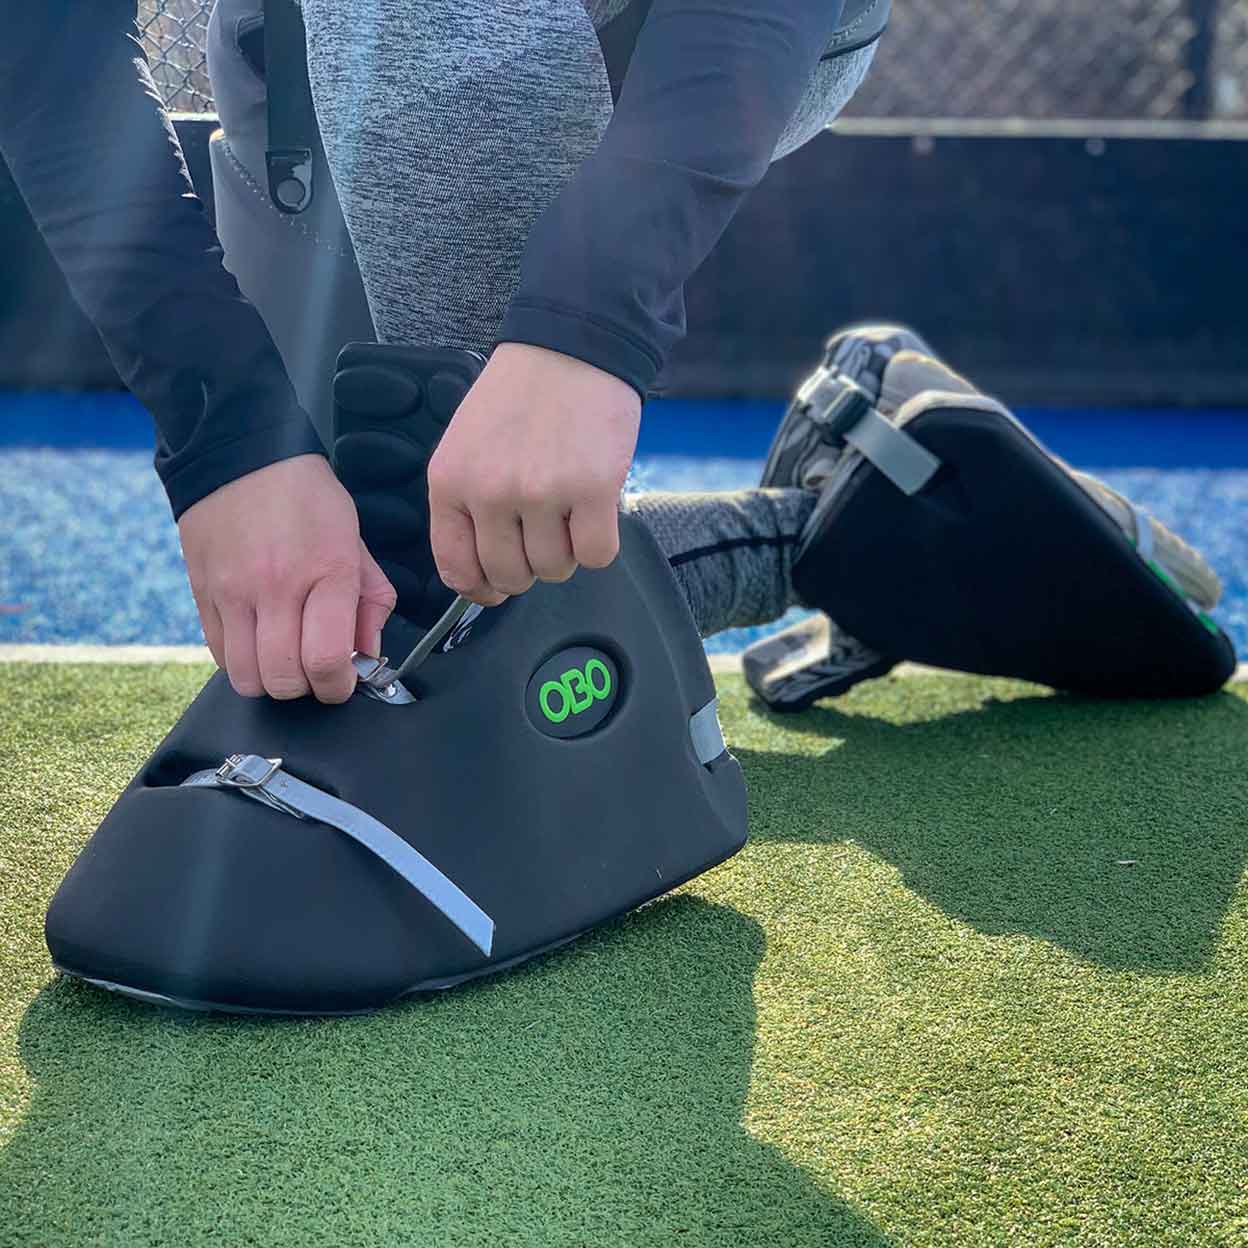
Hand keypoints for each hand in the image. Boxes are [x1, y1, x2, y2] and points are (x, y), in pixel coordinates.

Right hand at [178, 454, 396, 702]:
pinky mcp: (202, 594)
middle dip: (306, 688)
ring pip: (246, 677)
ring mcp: (233, 593)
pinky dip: (242, 662)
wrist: (242, 457)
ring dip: (270, 680)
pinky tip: (258, 641)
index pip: (326, 659)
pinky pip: (219, 655)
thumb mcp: (356, 542)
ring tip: (285, 659)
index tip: (343, 681)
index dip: (338, 686)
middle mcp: (276, 587)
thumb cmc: (308, 500)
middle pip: (283, 679)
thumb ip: (371, 602)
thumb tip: (368, 655)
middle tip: (315, 670)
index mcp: (326, 572)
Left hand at [426, 342, 640, 604]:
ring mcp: (542, 493)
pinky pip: (595, 555)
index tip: (496, 586)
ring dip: (566, 552)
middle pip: (510, 576)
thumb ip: (467, 504)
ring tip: (569, 512)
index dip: (481, 588)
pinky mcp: (593, 490)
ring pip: (554, 569)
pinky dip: (598, 545)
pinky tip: (595, 514)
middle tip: (542, 534)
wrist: (571, 345)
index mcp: (451, 482)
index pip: (456, 568)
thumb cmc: (520, 396)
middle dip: (529, 567)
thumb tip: (484, 573)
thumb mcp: (466, 446)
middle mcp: (491, 493)